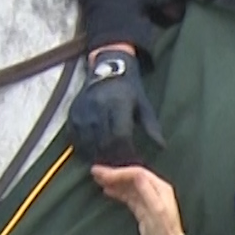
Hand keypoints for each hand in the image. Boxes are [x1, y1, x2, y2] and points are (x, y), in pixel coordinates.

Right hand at [66, 48, 164, 164]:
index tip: (133, 161)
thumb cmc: (130, 88)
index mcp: (119, 104)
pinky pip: (76, 140)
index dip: (127, 153)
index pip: (121, 137)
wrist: (107, 67)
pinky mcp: (73, 115)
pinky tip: (94, 155)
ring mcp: (83, 111)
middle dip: (114, 158)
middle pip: (104, 143)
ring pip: (89, 144)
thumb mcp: (143, 104)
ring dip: (99, 157)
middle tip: (122, 168)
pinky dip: (85, 150)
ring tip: (109, 165)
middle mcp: (99, 108)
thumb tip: (162, 146)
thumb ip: (151, 126)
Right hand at [91, 164, 186, 234]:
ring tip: (97, 179)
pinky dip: (117, 192)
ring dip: (113, 181)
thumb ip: (147, 192)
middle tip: (96, 172)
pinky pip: (127, 196)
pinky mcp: (141, 210)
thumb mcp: (156, 210)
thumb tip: (137, 175)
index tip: (104, 175)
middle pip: (131, 177)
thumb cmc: (164, 232)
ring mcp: (147, 200)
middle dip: (114, 174)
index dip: (120, 172)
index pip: (137, 174)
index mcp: (160, 188)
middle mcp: (154, 191)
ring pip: (128, 186)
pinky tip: (107, 190)